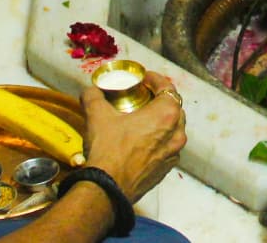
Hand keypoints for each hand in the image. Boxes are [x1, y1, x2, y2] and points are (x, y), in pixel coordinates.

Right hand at [80, 72, 186, 202]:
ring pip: (173, 130)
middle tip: (143, 97)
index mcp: (166, 114)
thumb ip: (93, 97)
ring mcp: (174, 153)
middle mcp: (177, 133)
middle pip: (174, 108)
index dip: (156, 79)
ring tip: (143, 120)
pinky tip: (142, 142)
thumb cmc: (108, 148)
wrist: (108, 188)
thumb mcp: (97, 115)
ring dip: (161, 122)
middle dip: (160, 100)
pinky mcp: (166, 170)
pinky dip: (159, 141)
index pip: (168, 88)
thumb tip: (90, 91)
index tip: (144, 79)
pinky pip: (167, 148)